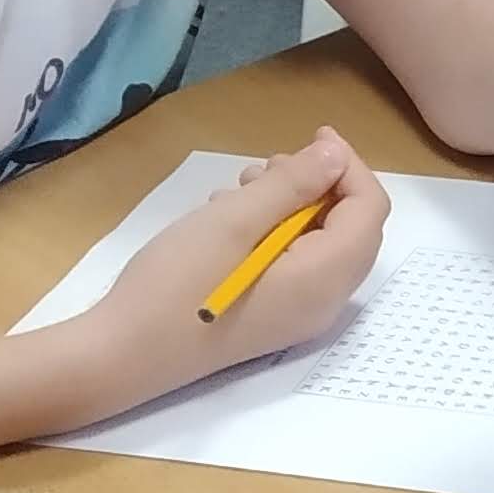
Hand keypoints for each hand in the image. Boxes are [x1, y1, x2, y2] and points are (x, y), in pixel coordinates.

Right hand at [98, 131, 388, 396]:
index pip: (370, 210)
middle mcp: (325, 302)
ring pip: (321, 245)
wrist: (123, 355)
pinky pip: (297, 266)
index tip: (315, 136)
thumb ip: (292, 185)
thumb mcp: (234, 220)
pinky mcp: (273, 320)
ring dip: (293, 207)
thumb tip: (336, 157)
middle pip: (352, 229)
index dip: (349, 167)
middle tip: (271, 164)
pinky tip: (229, 218)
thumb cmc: (176, 282)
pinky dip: (276, 233)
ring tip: (242, 187)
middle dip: (321, 186)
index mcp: (326, 278)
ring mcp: (300, 317)